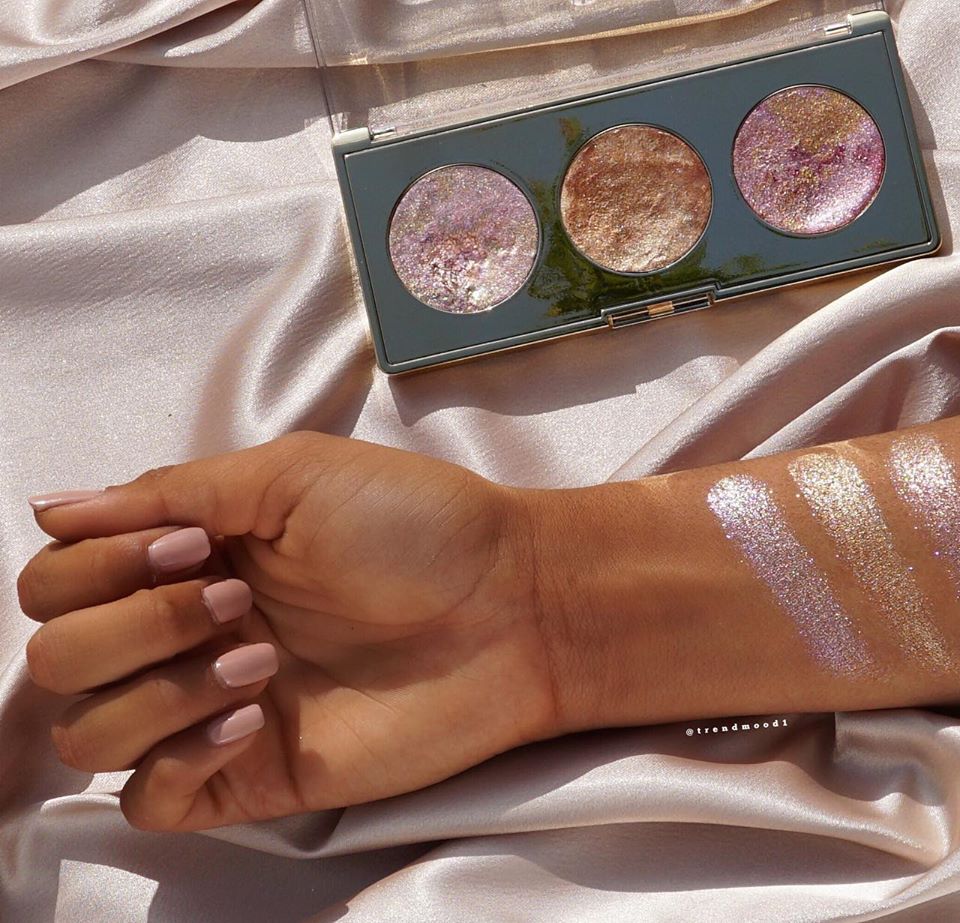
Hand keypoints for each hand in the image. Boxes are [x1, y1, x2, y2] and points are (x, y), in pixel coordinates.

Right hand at [17, 431, 557, 830]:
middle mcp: (187, 631)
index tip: (187, 546)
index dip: (93, 566)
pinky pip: (149, 799)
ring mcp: (214, 706)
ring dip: (155, 688)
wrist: (511, 603)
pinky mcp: (253, 771)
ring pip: (86, 732)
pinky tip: (252, 714)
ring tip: (258, 654)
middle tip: (232, 598)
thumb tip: (52, 507)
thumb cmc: (417, 525)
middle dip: (130, 623)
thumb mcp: (292, 475)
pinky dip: (175, 757)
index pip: (57, 579)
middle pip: (58, 656)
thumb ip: (172, 491)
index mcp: (188, 556)